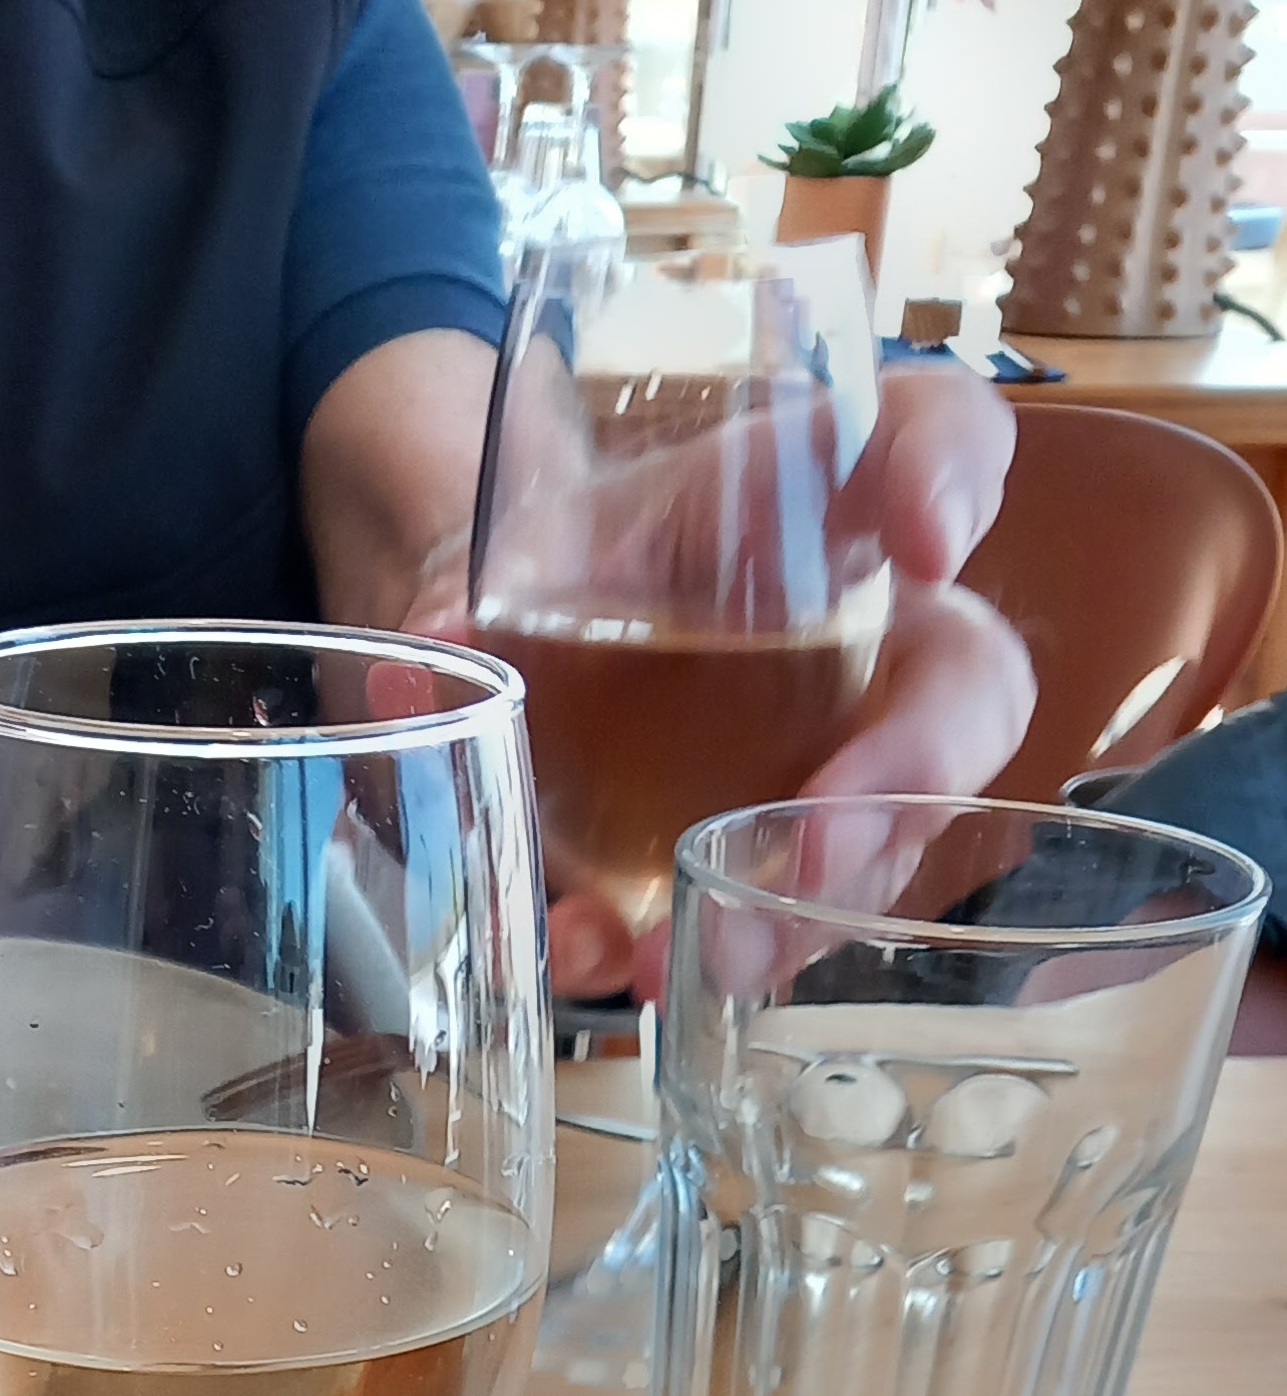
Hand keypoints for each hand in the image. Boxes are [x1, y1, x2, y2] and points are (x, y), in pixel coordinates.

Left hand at [546, 366, 1032, 1005]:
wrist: (526, 659)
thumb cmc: (580, 569)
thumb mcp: (541, 538)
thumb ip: (496, 577)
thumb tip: (428, 646)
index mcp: (826, 504)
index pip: (940, 435)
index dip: (952, 476)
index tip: (926, 536)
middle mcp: (873, 636)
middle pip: (968, 688)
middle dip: (912, 769)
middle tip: (825, 834)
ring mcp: (849, 761)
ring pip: (886, 839)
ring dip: (804, 907)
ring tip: (711, 948)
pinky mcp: (787, 864)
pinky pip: (784, 920)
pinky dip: (702, 954)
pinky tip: (618, 961)